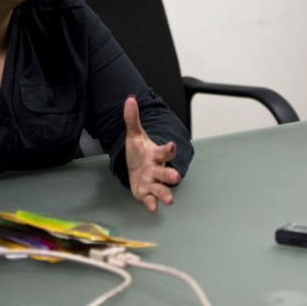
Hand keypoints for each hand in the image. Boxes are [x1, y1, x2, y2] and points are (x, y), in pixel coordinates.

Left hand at [124, 95, 181, 211]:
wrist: (135, 167)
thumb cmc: (139, 152)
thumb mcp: (134, 135)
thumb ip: (132, 119)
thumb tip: (129, 99)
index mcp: (156, 154)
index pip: (164, 151)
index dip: (168, 149)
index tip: (171, 145)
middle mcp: (157, 169)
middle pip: (167, 172)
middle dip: (171, 175)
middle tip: (176, 177)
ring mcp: (153, 182)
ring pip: (162, 188)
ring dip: (166, 194)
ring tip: (169, 200)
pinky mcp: (146, 193)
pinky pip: (150, 199)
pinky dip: (151, 203)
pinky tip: (153, 208)